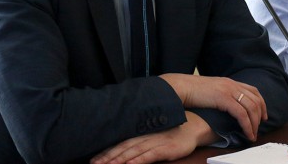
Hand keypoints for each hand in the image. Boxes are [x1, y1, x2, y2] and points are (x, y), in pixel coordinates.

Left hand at [90, 112, 217, 163]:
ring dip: (119, 159)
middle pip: (123, 148)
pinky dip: (138, 160)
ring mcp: (156, 142)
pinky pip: (149, 155)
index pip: (120, 143)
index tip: (93, 160)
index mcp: (142, 134)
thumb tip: (124, 151)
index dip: (107, 152)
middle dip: (108, 157)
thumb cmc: (173, 133)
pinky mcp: (165, 149)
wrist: (193, 127)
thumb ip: (141, 141)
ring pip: (133, 152)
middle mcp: (146, 137)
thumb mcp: (155, 135)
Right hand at [160, 73, 267, 140]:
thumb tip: (226, 106)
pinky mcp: (224, 98)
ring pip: (251, 107)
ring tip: (252, 135)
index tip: (263, 115)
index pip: (253, 90)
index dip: (261, 103)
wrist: (180, 87)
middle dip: (260, 115)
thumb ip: (221, 95)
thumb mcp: (211, 90)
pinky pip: (242, 114)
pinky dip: (247, 125)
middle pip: (255, 99)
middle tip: (259, 128)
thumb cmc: (191, 91)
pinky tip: (247, 133)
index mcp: (230, 82)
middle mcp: (232, 84)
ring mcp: (229, 90)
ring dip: (254, 123)